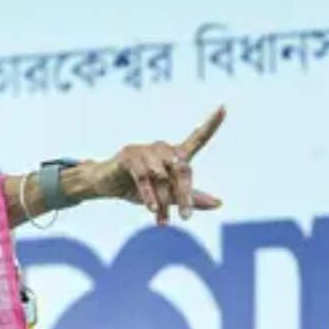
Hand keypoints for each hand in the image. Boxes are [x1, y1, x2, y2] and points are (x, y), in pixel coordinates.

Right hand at [92, 106, 225, 225]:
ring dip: (163, 201)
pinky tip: (151, 208)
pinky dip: (149, 194)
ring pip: (162, 177)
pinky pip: (143, 177)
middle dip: (185, 194)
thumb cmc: (136, 188)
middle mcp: (162, 149)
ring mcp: (145, 150)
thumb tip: (219, 203)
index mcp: (174, 156)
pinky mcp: (129, 156)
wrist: (105, 186)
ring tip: (162, 221)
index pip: (197, 138)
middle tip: (186, 217)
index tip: (224, 107)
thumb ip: (191, 198)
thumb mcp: (165, 197)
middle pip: (182, 169)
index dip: (211, 124)